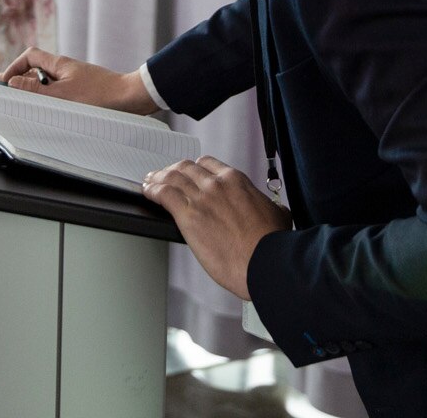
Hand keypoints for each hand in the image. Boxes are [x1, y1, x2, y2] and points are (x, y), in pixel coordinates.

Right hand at [0, 49, 153, 112]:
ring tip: (34, 106)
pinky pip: (61, 92)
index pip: (30, 57)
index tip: (6, 82)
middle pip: (38, 70)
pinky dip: (53, 100)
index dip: (15, 67)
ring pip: (49, 83)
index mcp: (59, 64)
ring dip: (39, 93)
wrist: (129, 99)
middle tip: (15, 97)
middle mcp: (66, 69)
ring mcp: (75, 79)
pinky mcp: (83, 90)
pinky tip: (54, 112)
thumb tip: (12, 82)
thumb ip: (35, 89)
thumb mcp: (61, 95)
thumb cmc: (99, 96)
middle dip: (24, 82)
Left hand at [142, 156, 291, 299]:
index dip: (193, 168)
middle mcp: (216, 184)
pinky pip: (164, 194)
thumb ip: (271, 206)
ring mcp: (201, 198)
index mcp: (236, 181)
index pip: (207, 164)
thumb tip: (276, 210)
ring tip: (149, 182)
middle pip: (185, 168)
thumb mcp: (278, 214)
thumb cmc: (271, 244)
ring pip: (171, 178)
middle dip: (172, 171)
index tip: (187, 174)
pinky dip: (152, 190)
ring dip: (157, 178)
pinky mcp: (188, 216)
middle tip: (163, 176)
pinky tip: (147, 192)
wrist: (264, 262)